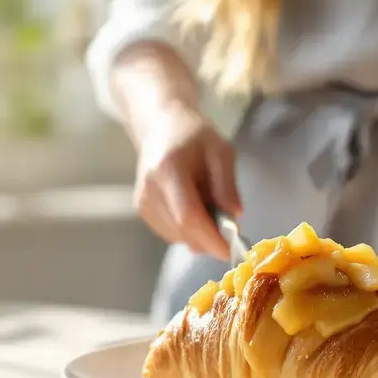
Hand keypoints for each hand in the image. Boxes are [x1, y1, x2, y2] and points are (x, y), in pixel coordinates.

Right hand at [133, 102, 241, 260]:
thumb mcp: (221, 150)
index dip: (210, 238)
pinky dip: (188, 230)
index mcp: (169, 170)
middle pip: (182, 231)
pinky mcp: (142, 209)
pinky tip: (194, 207)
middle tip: (229, 229)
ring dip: (199, 234)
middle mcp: (149, 190)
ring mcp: (142, 202)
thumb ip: (227, 184)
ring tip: (208, 205)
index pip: (187, 215)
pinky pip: (170, 233)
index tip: (231, 250)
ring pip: (177, 236)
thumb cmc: (194, 135)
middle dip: (209, 239)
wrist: (161, 127)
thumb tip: (235, 216)